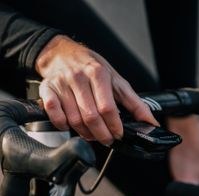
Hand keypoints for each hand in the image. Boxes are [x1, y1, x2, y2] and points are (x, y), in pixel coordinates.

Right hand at [35, 35, 157, 144]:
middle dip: (101, 134)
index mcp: (98, 73)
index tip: (118, 134)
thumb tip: (151, 123)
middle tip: (106, 139)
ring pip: (73, 119)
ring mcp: (61, 84)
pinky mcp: (47, 89)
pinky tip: (70, 125)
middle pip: (90, 116)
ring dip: (84, 132)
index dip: (114, 126)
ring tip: (91, 134)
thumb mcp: (116, 79)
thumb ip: (134, 102)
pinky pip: (54, 114)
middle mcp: (78, 77)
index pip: (108, 108)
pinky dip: (62, 125)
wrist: (62, 53)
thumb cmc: (90, 67)